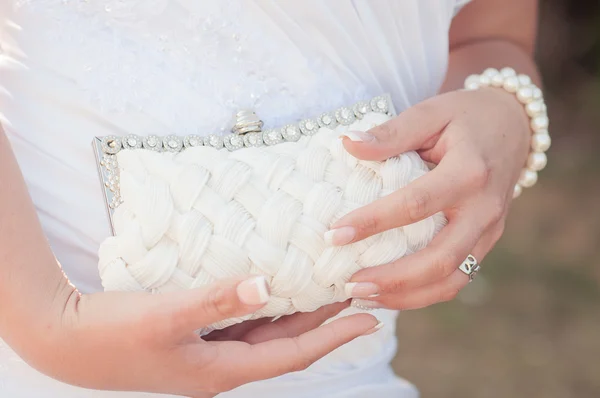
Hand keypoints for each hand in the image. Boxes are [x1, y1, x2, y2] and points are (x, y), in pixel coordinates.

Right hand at [27, 277, 377, 396]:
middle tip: (357, 295)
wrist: (67, 342)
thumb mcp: (167, 316)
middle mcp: (222, 366)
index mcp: (222, 370)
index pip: (293, 355)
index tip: (370, 319)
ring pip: (267, 334)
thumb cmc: (113, 334)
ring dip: (298, 314)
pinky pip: (243, 324)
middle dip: (325, 323)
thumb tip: (269, 285)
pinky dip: (266, 309)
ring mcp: (208, 353)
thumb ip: (218, 300)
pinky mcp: (195, 339)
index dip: (334, 337)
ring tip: (328, 289)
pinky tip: (274, 289)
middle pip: (286, 344)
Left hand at [331, 87, 529, 309]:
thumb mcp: (430, 112)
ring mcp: (490, 230)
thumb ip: (391, 132)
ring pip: (453, 279)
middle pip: (441, 258)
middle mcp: (484, 208)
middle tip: (350, 284)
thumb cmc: (465, 116)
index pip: (416, 205)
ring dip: (408, 295)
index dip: (373, 222)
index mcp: (469, 172)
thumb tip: (347, 144)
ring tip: (364, 296)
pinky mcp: (487, 241)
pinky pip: (459, 278)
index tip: (334, 234)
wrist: (513, 126)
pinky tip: (390, 293)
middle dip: (393, 278)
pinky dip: (424, 293)